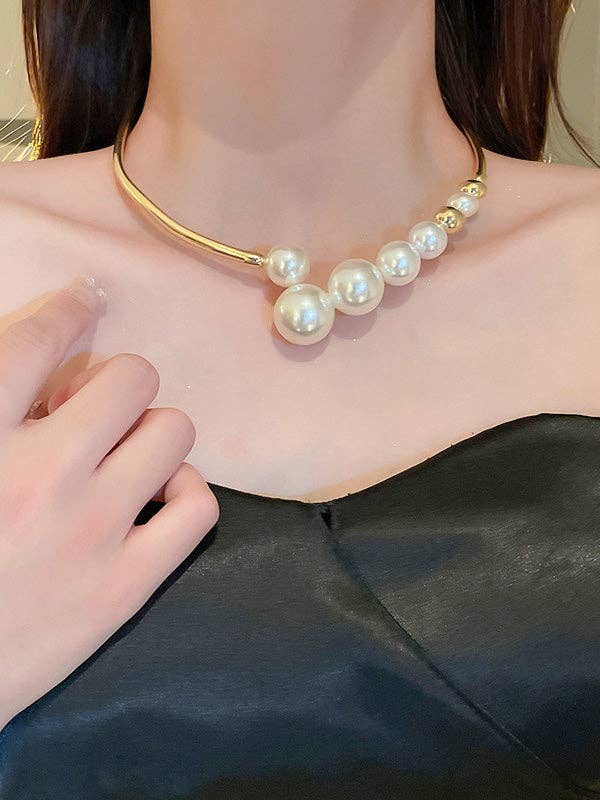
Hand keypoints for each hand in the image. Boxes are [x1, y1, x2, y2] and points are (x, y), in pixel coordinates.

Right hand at [0, 277, 218, 728]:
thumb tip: (36, 383)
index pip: (37, 342)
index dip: (70, 307)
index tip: (90, 295)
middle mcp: (42, 474)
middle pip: (130, 378)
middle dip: (114, 387)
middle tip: (90, 416)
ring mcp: (92, 532)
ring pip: (174, 431)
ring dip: (150, 435)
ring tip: (122, 459)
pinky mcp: (124, 588)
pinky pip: (198, 508)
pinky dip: (183, 494)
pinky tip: (153, 502)